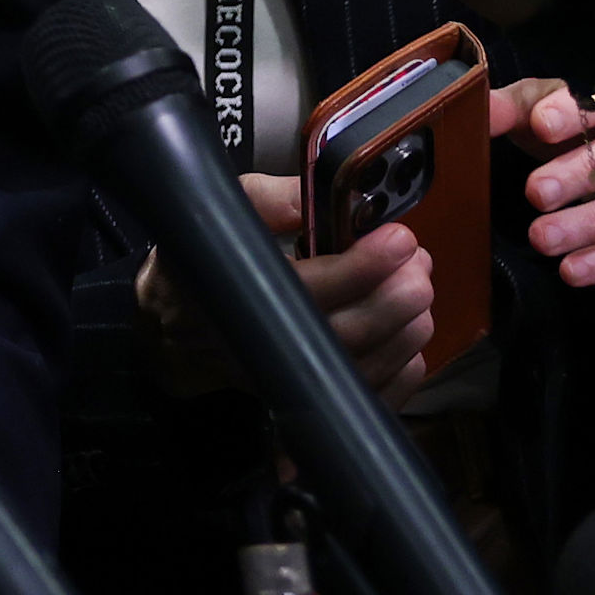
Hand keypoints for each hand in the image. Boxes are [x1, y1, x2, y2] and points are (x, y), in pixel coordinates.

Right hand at [138, 176, 433, 403]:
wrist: (174, 328)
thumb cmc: (203, 261)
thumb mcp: (218, 212)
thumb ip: (268, 199)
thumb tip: (318, 195)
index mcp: (234, 289)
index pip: (305, 287)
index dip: (359, 267)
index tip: (399, 239)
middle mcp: (258, 342)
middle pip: (340, 336)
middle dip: (391, 301)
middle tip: (420, 267)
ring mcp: (282, 377)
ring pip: (355, 371)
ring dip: (402, 333)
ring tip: (420, 294)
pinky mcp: (301, 398)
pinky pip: (358, 400)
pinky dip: (396, 375)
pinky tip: (410, 341)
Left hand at [506, 77, 594, 289]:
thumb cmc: (569, 120)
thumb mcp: (539, 105)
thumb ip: (511, 107)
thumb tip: (478, 108)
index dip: (577, 113)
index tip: (542, 125)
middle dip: (583, 174)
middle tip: (537, 192)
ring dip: (591, 225)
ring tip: (541, 237)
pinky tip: (570, 270)